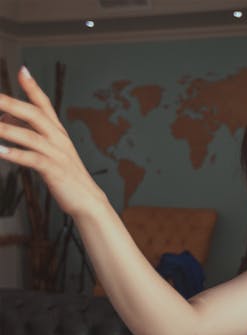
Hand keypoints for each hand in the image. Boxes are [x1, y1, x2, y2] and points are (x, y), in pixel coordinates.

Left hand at [0, 66, 106, 217]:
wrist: (88, 201)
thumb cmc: (67, 177)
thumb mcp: (51, 153)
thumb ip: (30, 135)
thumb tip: (5, 120)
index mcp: (59, 133)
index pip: (45, 105)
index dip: (33, 88)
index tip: (22, 71)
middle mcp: (59, 140)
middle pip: (35, 115)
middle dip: (11, 103)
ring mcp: (58, 155)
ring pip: (31, 136)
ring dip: (7, 130)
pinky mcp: (55, 171)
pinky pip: (33, 160)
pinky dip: (15, 155)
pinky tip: (0, 152)